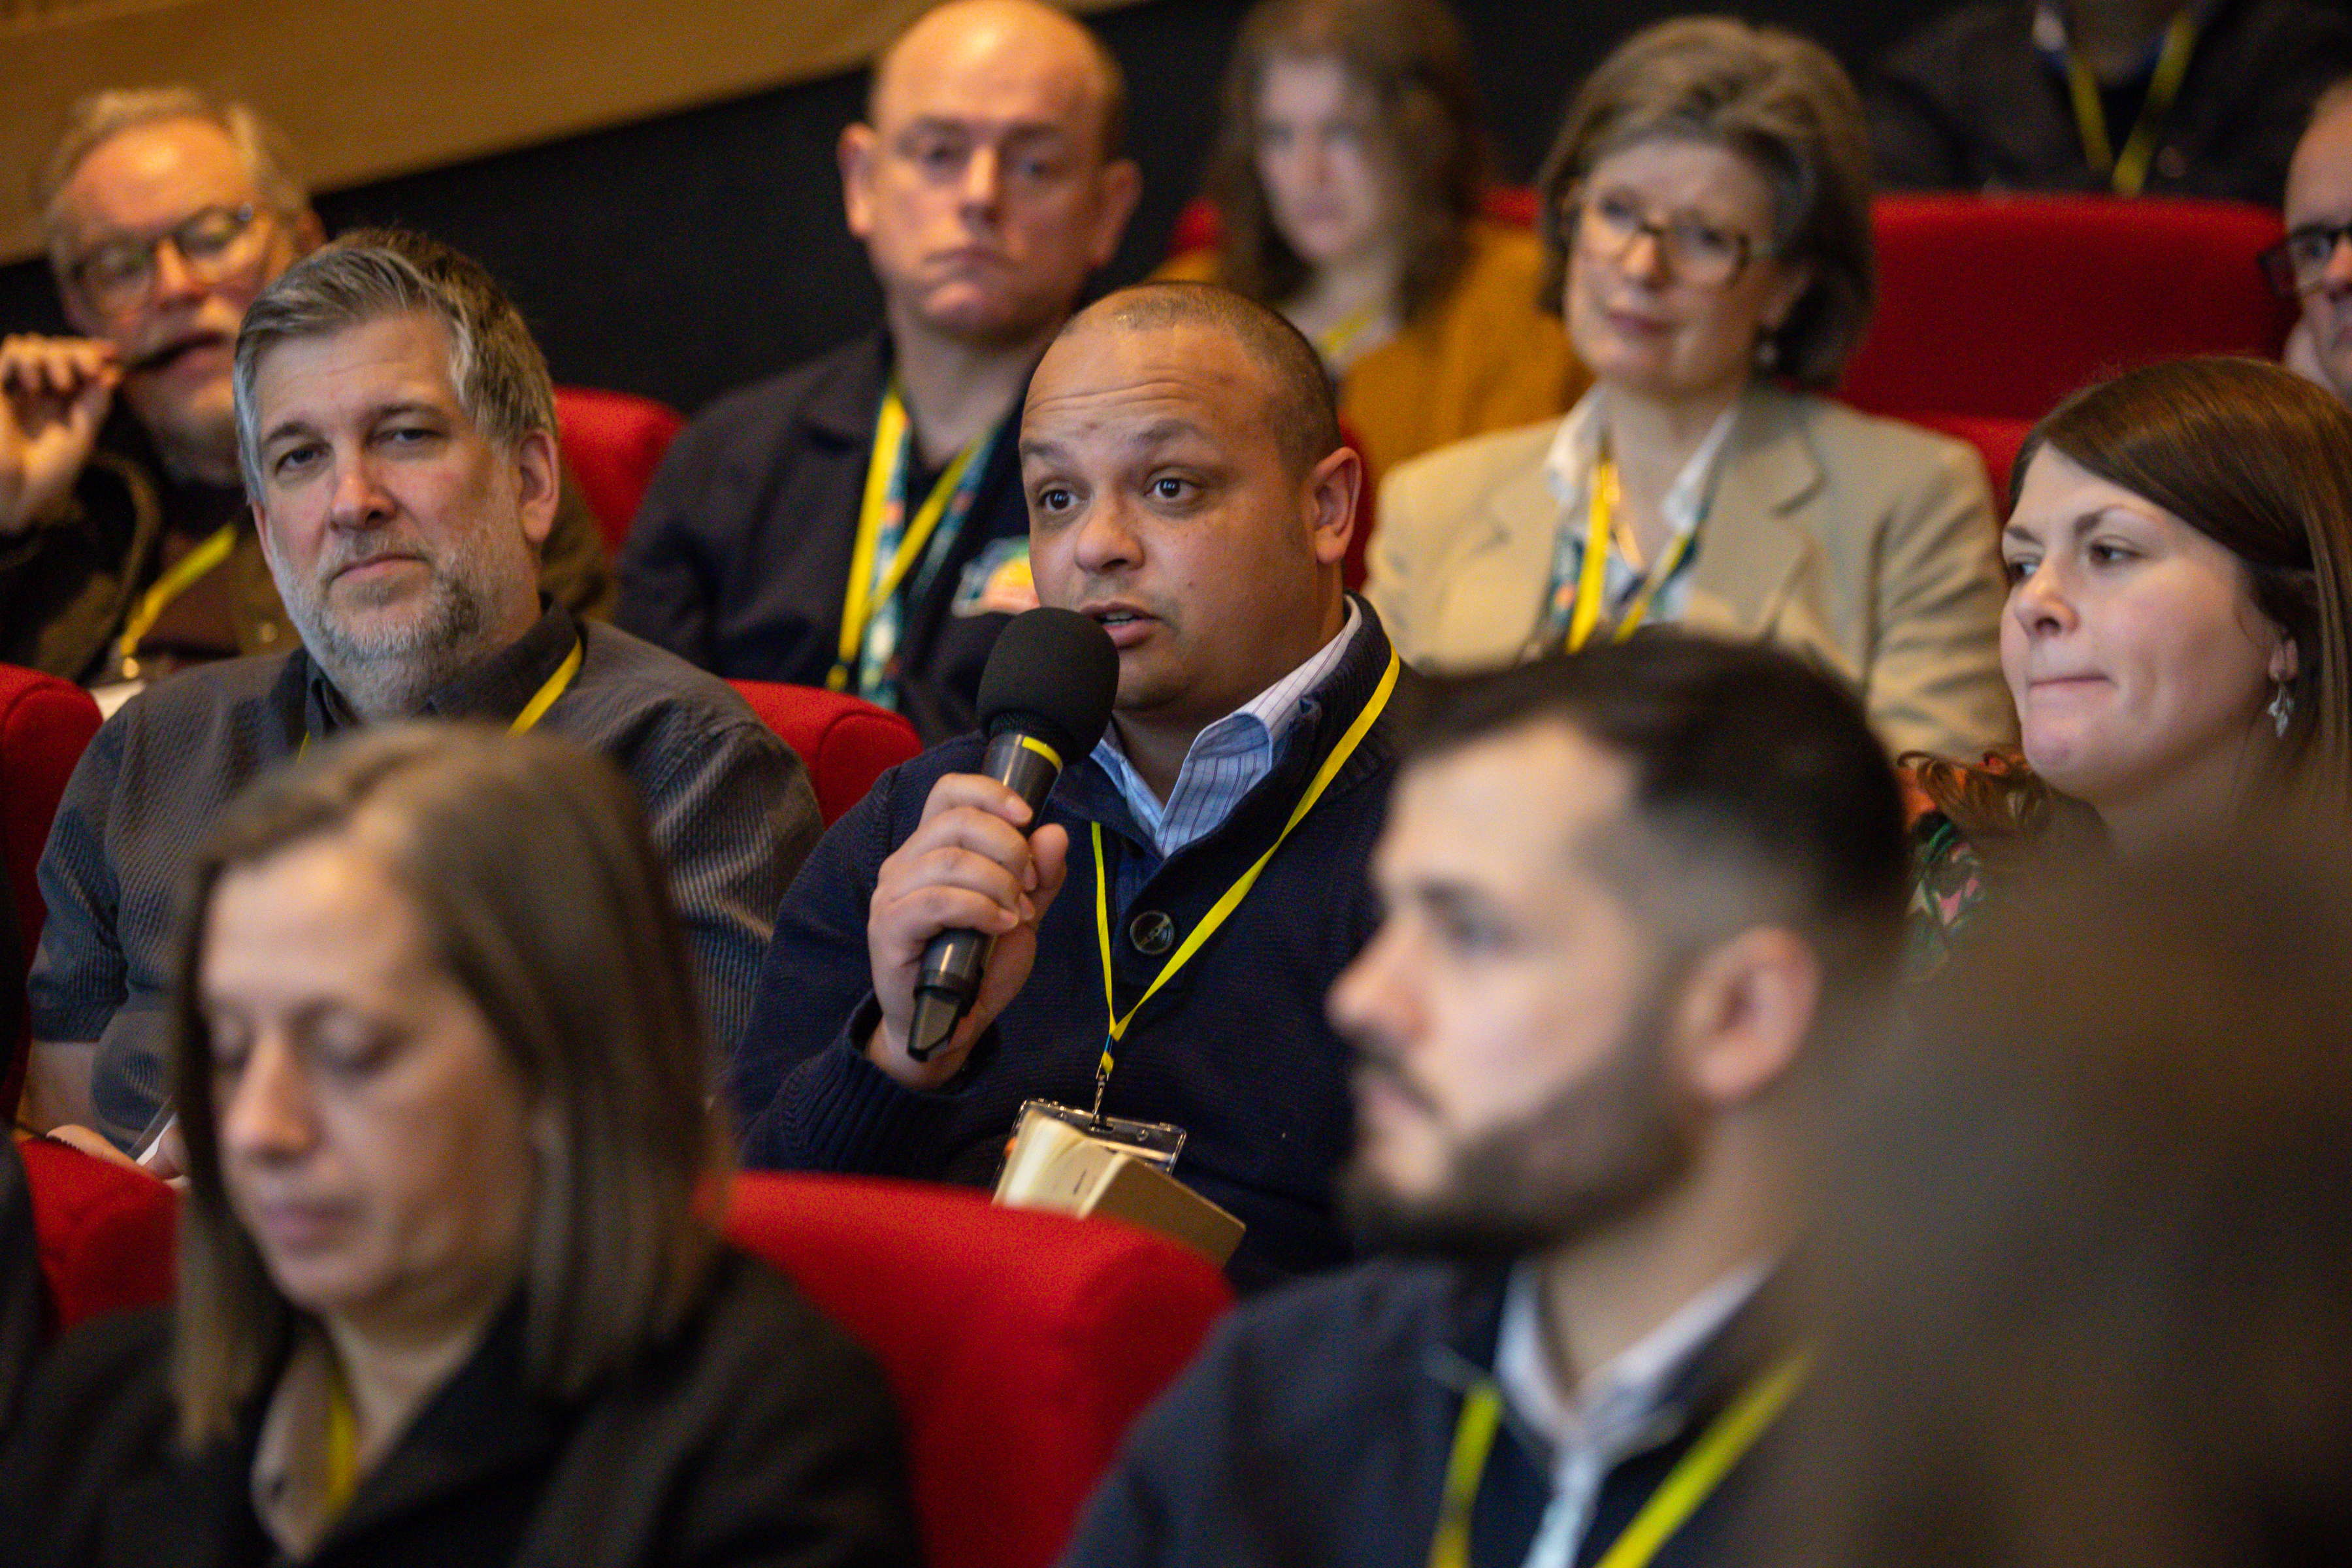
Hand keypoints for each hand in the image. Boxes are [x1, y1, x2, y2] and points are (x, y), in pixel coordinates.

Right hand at [1, 334, 118, 536]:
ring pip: (31, 345)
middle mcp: (38, 391)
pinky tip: (35, 385)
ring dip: (53, 355)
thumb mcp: (82, 434)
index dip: (92, 351)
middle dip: (76, 351)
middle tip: (91, 369)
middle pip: (56, 349)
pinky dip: (27, 359)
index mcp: (62, 402)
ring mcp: (16, 388)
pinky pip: (10, 353)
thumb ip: (95, 402)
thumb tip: (113, 371)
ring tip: (62, 385)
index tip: (113, 352)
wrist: (17, 494)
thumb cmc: (49, 472)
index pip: (75, 363)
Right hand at [865, 773, 1069, 1090]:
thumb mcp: (1022, 914)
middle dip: (1008, 848)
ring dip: (998, 883)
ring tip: (1017, 913)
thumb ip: (1040, 876)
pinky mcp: (889, 929)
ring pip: (949, 859)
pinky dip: (979, 908)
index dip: (991, 793)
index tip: (1028, 818)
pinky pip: (936, 901)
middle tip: (1030, 887)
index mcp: (933, 848)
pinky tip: (1001, 926)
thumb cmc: (978, 966)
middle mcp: (905, 862)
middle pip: (957, 820)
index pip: (950, 791)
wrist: (951, 1026)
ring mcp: (892, 895)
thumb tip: (1055, 833)